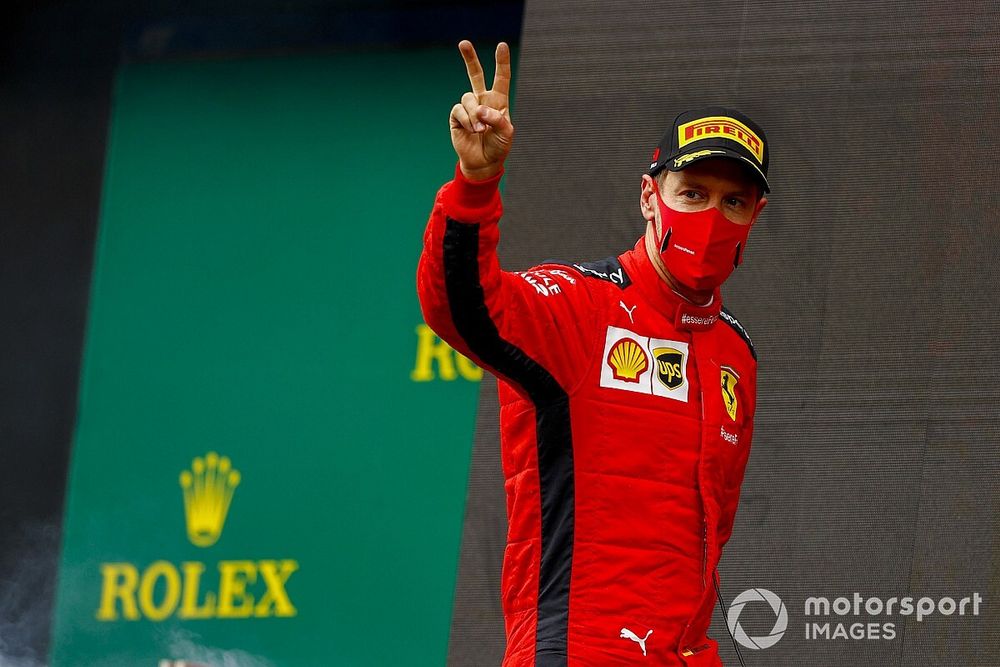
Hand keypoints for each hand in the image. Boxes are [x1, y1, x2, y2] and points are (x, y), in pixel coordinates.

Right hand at [450, 40, 513, 180]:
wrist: (483, 162)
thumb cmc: (498, 147)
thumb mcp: (506, 133)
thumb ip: (496, 119)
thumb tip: (480, 109)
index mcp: (498, 101)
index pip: (501, 78)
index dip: (501, 62)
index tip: (501, 45)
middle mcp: (482, 101)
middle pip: (475, 75)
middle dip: (469, 59)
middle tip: (463, 43)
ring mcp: (469, 108)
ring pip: (468, 98)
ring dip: (474, 114)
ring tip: (480, 130)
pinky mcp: (457, 117)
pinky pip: (459, 110)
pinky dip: (466, 120)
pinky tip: (471, 130)